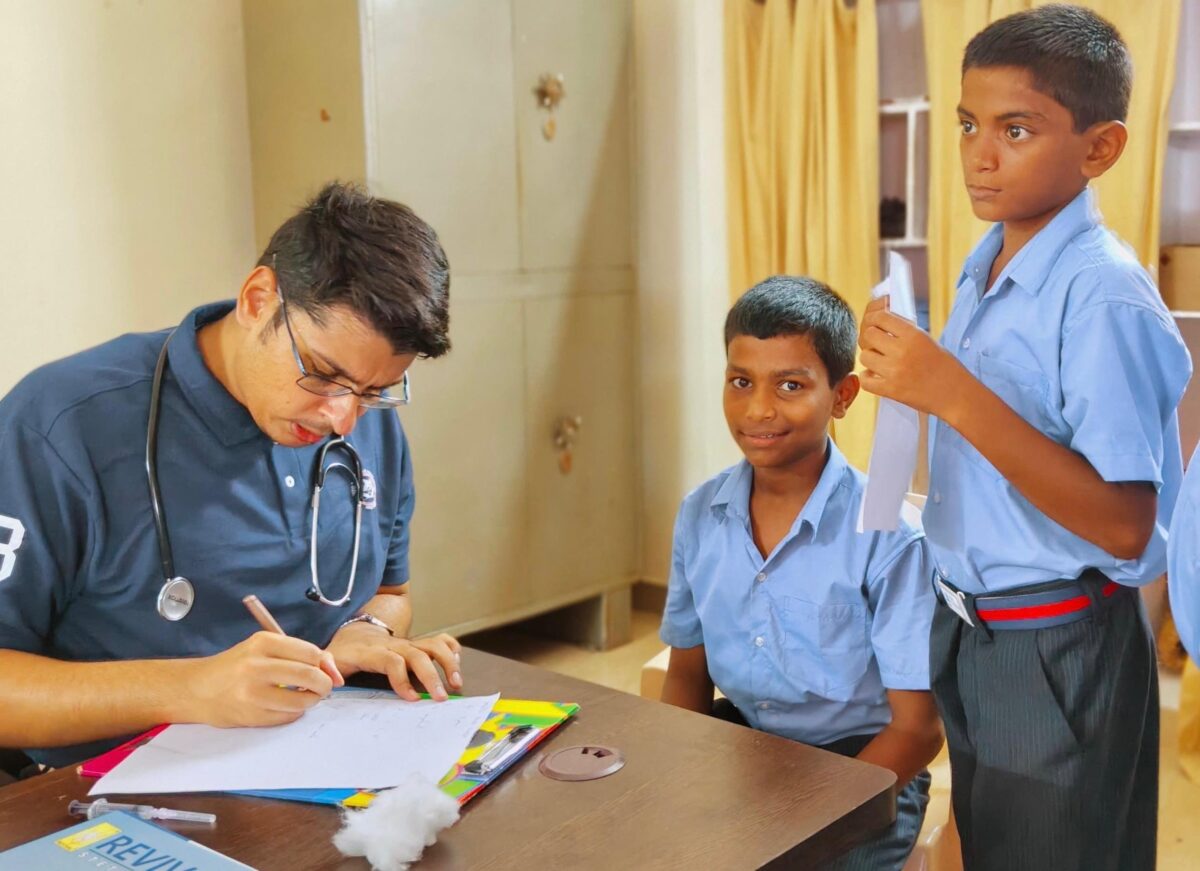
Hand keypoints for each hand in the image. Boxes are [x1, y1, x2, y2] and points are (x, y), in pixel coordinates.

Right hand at [185, 631, 342, 727]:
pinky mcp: (250, 715)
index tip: (327, 672)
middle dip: (324, 685)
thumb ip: (298, 654)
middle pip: (309, 676)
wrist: (197, 689)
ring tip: (303, 697)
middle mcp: (256, 666)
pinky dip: (293, 713)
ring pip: (302, 700)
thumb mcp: (263, 649)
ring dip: (310, 701)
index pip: (310, 653)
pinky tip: (283, 706)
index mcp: (262, 643)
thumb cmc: (236, 667)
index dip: (325, 665)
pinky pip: (288, 717)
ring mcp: (252, 693)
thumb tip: (334, 672)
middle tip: (323, 688)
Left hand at [326, 624, 463, 701]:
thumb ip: (328, 668)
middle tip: (442, 697)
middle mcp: (395, 645)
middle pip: (419, 654)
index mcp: (374, 651)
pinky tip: (456, 665)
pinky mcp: (417, 644)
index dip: (403, 679)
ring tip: (456, 683)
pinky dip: (452, 650)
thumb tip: (334, 682)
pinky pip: (440, 641)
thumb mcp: (330, 659)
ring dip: (449, 662)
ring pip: (434, 645)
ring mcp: (409, 643)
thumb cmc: (344, 652)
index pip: (392, 661)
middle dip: (432, 676)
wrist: (354, 632)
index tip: (412, 699)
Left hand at [858, 296, 971, 417]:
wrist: (956, 394)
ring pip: (864, 356)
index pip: (881, 317)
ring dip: (870, 359)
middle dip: (872, 339)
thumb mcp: (927, 341)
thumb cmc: (945, 367)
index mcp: (914, 335)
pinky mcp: (891, 390)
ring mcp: (895, 371)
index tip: (877, 325)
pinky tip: (876, 376)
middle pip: (869, 335)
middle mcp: (902, 351)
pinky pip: (865, 380)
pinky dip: (868, 378)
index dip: (875, 320)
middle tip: (878, 346)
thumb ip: (905, 333)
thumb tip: (882, 324)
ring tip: (880, 362)